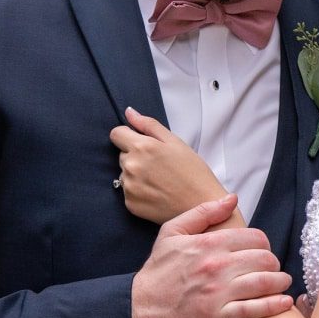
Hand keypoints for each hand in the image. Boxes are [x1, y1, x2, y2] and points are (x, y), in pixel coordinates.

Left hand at [110, 107, 228, 224]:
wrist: (202, 205)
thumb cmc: (194, 172)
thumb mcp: (176, 142)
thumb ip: (149, 125)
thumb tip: (129, 112)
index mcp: (142, 147)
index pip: (116, 134)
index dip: (128, 136)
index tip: (142, 144)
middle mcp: (131, 166)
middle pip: (122, 155)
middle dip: (136, 157)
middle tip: (159, 166)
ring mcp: (129, 186)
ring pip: (125, 174)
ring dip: (137, 175)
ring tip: (160, 181)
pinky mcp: (130, 203)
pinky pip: (128, 192)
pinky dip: (139, 192)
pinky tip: (157, 193)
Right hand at [132, 195, 294, 317]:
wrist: (139, 308)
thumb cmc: (158, 271)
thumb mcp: (172, 233)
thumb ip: (202, 213)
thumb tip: (231, 199)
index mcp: (208, 243)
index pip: (255, 237)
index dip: (264, 244)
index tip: (261, 251)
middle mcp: (216, 266)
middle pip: (265, 259)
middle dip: (273, 263)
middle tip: (272, 268)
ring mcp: (218, 292)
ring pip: (265, 282)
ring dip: (280, 282)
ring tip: (281, 282)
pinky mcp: (218, 317)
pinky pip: (255, 309)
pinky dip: (275, 305)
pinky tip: (284, 302)